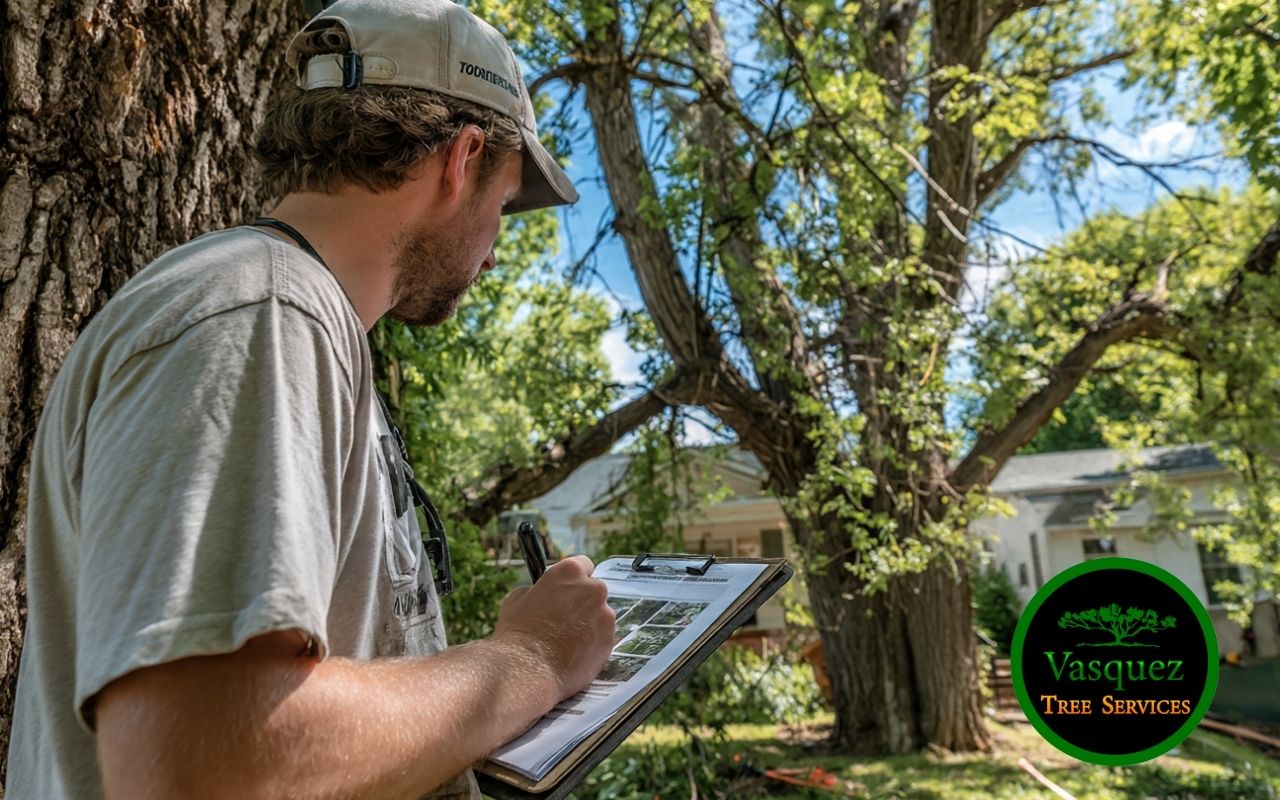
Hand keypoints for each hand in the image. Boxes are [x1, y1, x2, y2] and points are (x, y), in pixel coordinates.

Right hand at [491, 555, 614, 701]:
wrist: (526, 669)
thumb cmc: (517, 633)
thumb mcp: (516, 599)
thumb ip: (535, 590)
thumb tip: (537, 593)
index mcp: (570, 571)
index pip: (583, 565)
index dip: (574, 579)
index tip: (568, 590)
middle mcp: (592, 589)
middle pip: (594, 591)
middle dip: (582, 602)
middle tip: (564, 620)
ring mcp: (605, 615)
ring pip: (600, 615)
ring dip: (589, 624)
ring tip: (566, 642)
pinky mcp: (610, 640)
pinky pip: (603, 637)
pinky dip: (593, 644)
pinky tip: (574, 654)